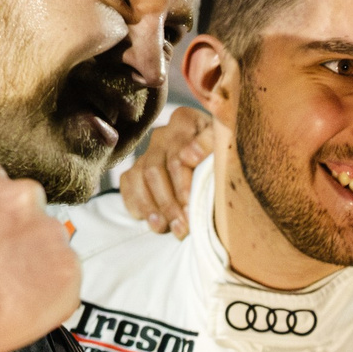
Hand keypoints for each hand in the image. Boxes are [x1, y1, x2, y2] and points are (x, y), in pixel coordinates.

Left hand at [0, 157, 79, 351]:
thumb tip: (47, 267)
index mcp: (69, 268)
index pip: (58, 248)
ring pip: (18, 194)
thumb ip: (55, 285)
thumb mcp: (38, 320)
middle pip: (41, 219)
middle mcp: (53, 230)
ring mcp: (21, 201)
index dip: (34, 254)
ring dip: (1, 207)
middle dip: (20, 231)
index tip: (17, 263)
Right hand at [120, 104, 212, 236]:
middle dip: (169, 202)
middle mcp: (164, 134)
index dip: (183, 184)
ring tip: (166, 229)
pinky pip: (128, 184)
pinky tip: (154, 222)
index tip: (189, 204)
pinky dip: (138, 205)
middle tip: (182, 226)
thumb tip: (188, 156)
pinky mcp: (135, 168)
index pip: (177, 156)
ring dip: (153, 208)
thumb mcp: (224, 151)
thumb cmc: (221, 160)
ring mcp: (148, 151)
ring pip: (140, 179)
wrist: (212, 167)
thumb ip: (211, 148)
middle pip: (155, 170)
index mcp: (186, 122)